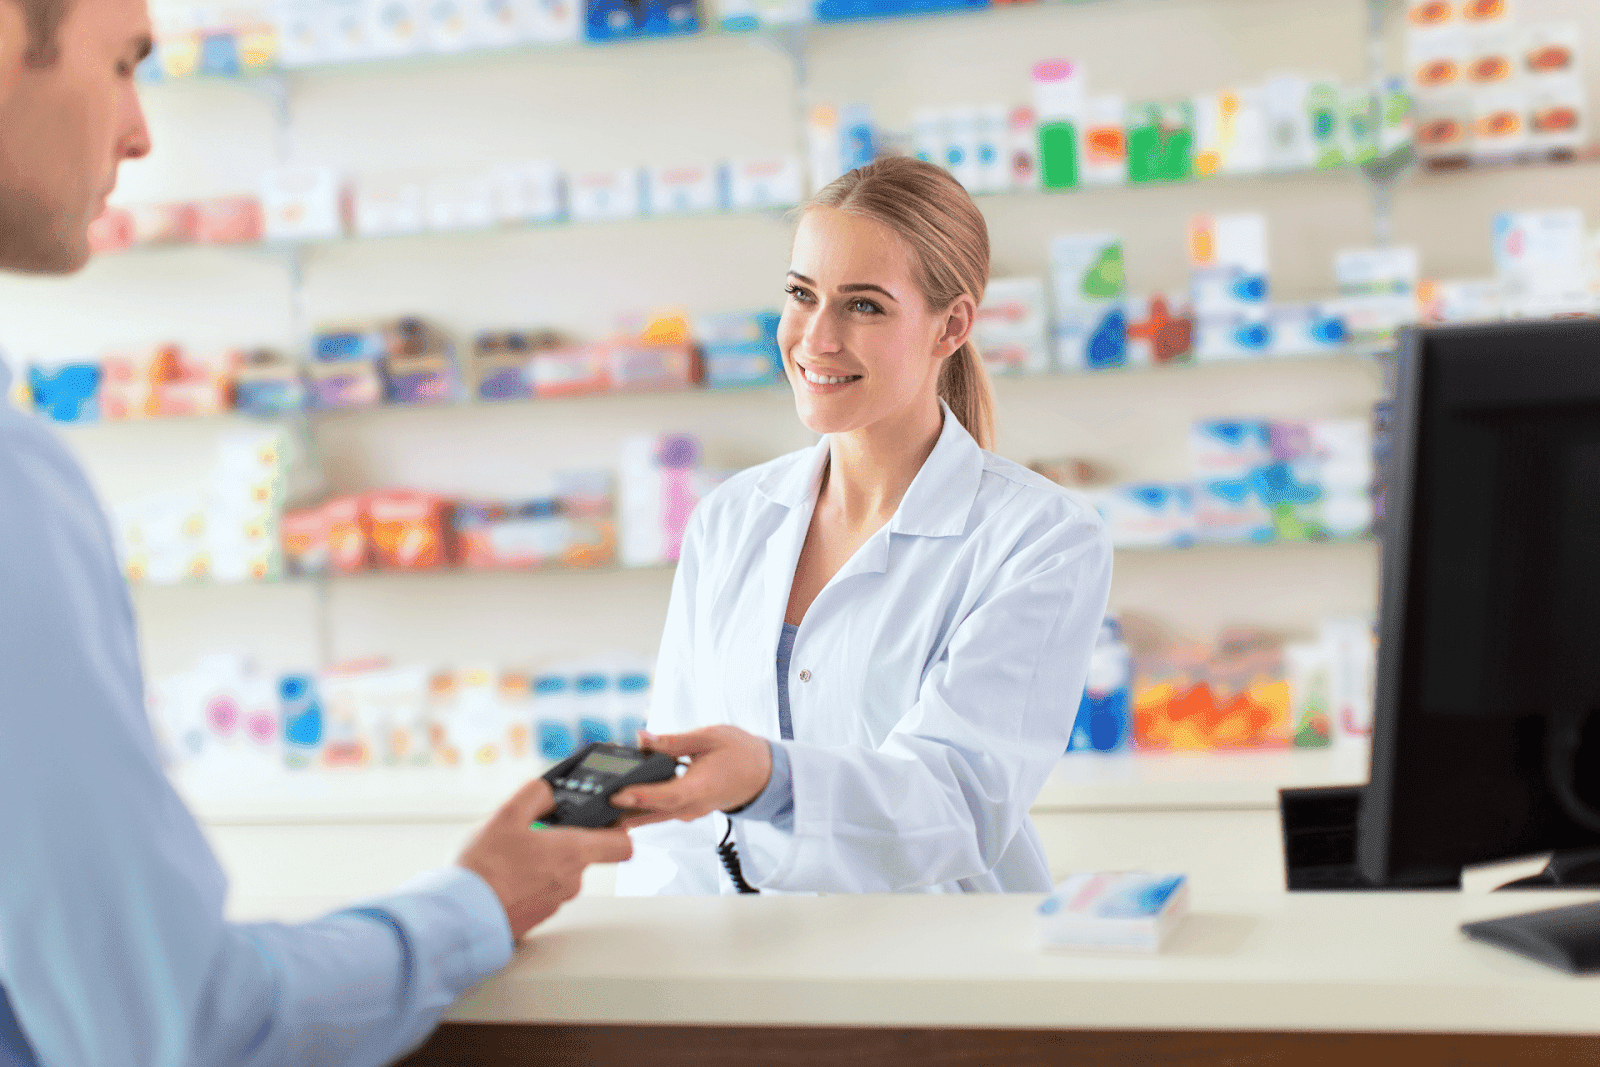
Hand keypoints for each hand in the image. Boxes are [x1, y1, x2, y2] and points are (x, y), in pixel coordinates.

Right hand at [458, 778, 632, 940]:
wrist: (461, 917)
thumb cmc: (484, 869)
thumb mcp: (506, 815)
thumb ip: (536, 794)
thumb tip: (550, 790)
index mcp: (573, 853)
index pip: (623, 845)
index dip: (618, 830)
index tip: (603, 819)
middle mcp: (572, 881)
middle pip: (583, 854)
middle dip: (561, 841)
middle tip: (531, 832)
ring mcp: (556, 902)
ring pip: (560, 872)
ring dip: (542, 861)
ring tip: (510, 855)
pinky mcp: (538, 918)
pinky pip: (542, 891)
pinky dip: (529, 881)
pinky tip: (504, 875)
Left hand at [613, 727, 772, 828]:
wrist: (762, 774)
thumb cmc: (739, 753)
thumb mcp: (708, 737)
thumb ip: (672, 741)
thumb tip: (642, 738)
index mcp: (701, 788)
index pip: (667, 796)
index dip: (641, 797)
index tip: (617, 794)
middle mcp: (692, 806)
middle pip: (651, 812)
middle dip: (621, 806)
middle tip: (592, 800)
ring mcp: (687, 812)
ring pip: (651, 815)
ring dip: (626, 807)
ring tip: (599, 795)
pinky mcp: (683, 809)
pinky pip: (657, 810)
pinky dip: (639, 802)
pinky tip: (621, 791)